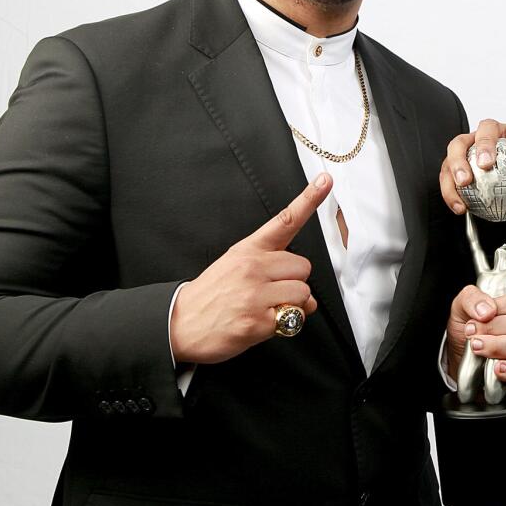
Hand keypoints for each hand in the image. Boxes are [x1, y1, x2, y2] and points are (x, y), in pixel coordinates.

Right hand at [170, 174, 332, 363]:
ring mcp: (255, 294)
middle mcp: (253, 267)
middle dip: (295, 282)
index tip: (325, 181)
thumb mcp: (234, 263)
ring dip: (294, 305)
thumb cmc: (212, 294)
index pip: (285, 220)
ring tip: (268, 308)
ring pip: (304, 293)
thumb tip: (304, 288)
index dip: (308, 199)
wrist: (180, 323)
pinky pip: (294, 319)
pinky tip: (263, 323)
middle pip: (304, 267)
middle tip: (272, 292)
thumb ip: (271, 266)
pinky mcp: (257, 320)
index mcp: (249, 250)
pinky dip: (286, 324)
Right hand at [439, 119, 505, 214]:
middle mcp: (492, 134)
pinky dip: (450, 190)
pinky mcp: (453, 162)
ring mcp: (470, 145)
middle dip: (485, 144)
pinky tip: (459, 207)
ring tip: (464, 182)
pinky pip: (446, 172)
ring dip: (458, 162)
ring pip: (458, 145)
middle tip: (486, 164)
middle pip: (486, 128)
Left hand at [446, 285, 505, 383]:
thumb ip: (473, 299)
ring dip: (498, 348)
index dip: (498, 310)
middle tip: (473, 335)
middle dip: (493, 330)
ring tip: (478, 348)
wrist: (463, 353)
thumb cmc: (471, 326)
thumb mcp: (465, 304)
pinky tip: (498, 368)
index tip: (475, 319)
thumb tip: (487, 311)